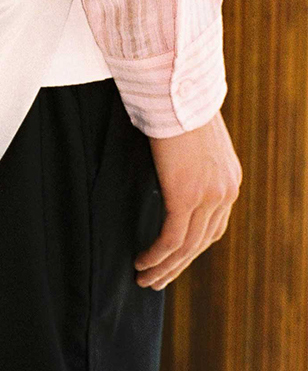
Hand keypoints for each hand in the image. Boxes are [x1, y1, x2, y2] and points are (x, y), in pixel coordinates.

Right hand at [135, 114, 241, 290]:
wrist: (178, 88)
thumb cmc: (179, 106)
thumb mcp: (195, 141)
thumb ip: (193, 165)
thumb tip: (177, 173)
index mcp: (230, 181)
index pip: (214, 229)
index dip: (193, 250)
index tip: (174, 261)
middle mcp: (225, 192)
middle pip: (202, 243)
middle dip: (178, 267)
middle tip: (157, 282)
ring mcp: (208, 197)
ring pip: (186, 248)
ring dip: (164, 269)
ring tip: (145, 281)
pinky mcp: (187, 197)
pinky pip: (171, 239)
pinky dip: (156, 256)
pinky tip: (141, 264)